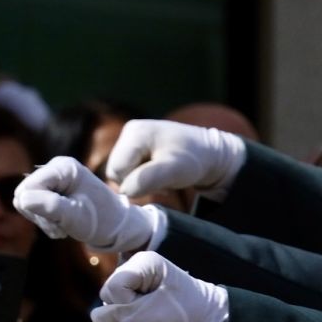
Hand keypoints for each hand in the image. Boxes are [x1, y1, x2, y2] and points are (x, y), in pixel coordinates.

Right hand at [13, 157, 162, 251]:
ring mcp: (52, 179)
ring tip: (64, 226)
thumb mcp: (75, 216)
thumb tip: (20, 199)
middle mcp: (55, 168)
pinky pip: (32, 207)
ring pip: (26, 203)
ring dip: (44, 221)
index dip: (37, 207)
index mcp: (63, 167)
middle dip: (40, 215)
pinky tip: (62, 225)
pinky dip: (46, 221)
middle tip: (61, 226)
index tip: (59, 221)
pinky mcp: (50, 190)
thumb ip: (49, 206)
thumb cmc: (101, 220)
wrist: (116, 227)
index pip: (30, 186)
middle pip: (24, 194)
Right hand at [91, 251, 229, 321]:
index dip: (126, 303)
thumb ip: (120, 315)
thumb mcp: (151, 315)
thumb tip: (95, 318)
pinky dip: (130, 315)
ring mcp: (134, 278)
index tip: (151, 304)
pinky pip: (118, 307)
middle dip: (126, 308)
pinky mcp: (134, 291)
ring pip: (111, 302)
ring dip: (129, 313)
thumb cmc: (185, 311)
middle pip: (109, 292)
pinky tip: (147, 313)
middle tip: (153, 310)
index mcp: (144, 262)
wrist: (206, 315)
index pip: (114, 286)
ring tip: (153, 312)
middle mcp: (136, 266)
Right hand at [104, 119, 247, 201]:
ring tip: (162, 176)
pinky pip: (127, 171)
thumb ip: (148, 178)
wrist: (207, 152)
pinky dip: (142, 178)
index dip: (134, 183)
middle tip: (161, 180)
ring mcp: (129, 138)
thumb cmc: (192, 159)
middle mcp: (128, 132)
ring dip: (140, 182)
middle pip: (115, 171)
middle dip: (136, 182)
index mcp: (135, 132)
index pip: (117, 169)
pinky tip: (158, 173)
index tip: (159, 181)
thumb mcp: (173, 169)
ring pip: (120, 174)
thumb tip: (125, 190)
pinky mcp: (133, 148)